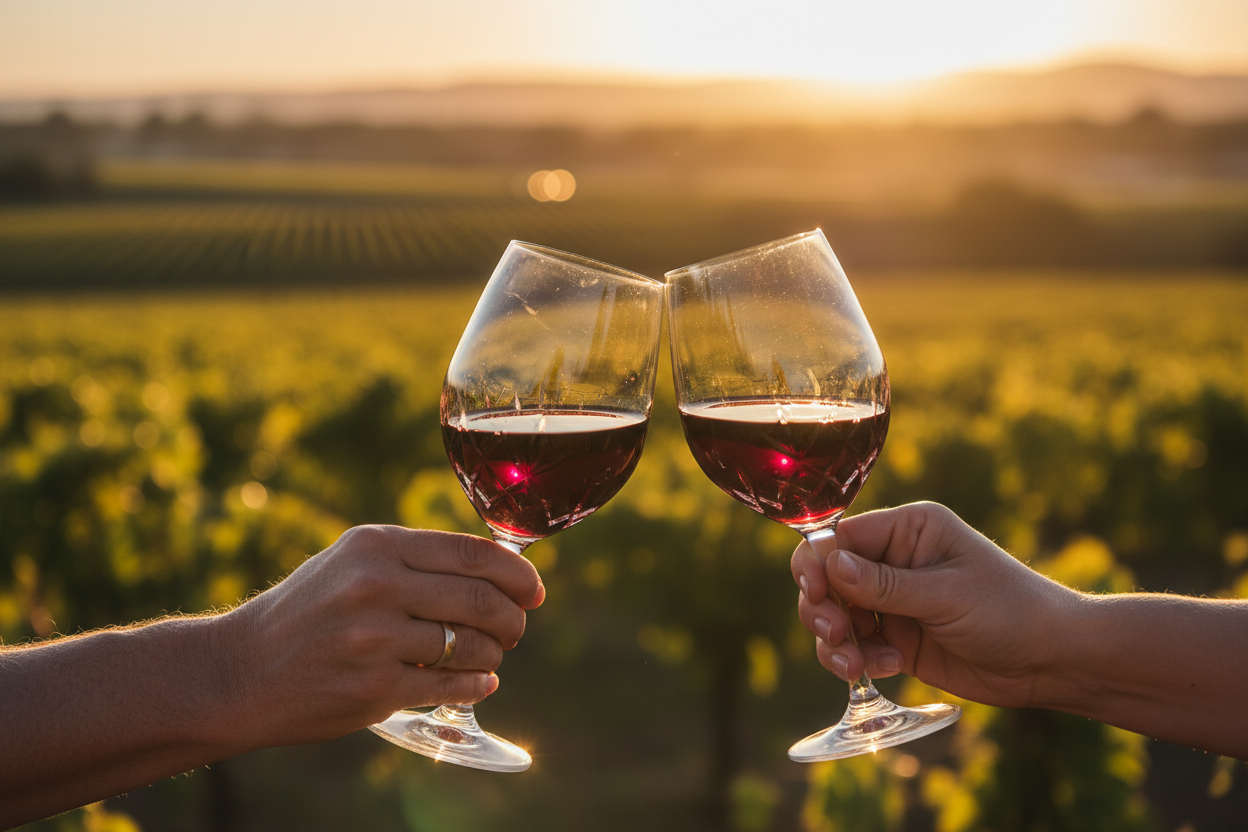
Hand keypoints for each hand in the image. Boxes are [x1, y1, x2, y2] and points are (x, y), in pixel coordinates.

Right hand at [211, 525, 543, 749]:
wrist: (241, 671)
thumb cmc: (307, 612)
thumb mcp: (352, 562)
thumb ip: (417, 559)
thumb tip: (499, 565)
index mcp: (376, 545)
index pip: (472, 552)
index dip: (517, 573)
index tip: (535, 589)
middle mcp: (377, 585)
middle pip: (482, 599)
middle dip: (514, 617)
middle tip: (518, 627)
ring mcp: (376, 638)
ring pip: (472, 644)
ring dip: (494, 653)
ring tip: (491, 654)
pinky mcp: (375, 687)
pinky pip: (451, 685)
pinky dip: (476, 684)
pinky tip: (480, 681)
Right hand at [791, 502, 1078, 708]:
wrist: (1052, 660)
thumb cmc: (1010, 611)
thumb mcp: (946, 595)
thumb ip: (884, 584)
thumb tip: (827, 563)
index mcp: (909, 530)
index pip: (840, 537)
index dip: (817, 563)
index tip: (815, 592)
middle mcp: (893, 560)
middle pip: (827, 577)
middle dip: (823, 608)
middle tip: (838, 634)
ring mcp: (893, 601)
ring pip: (834, 615)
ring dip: (836, 641)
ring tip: (856, 665)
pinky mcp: (896, 638)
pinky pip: (854, 646)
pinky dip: (857, 660)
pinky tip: (887, 669)